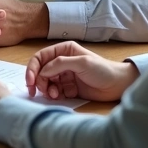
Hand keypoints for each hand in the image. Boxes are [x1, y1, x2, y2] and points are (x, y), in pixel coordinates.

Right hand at [25, 41, 139, 101]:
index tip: (30, 81)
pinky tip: (59, 96)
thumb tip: (42, 71)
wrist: (118, 85)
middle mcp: (62, 62)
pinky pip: (54, 91)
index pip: (40, 58)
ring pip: (46, 82)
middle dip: (38, 81)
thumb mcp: (82, 63)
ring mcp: (65, 75)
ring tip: (54, 95)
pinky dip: (53, 95)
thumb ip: (60, 64)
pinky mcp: (68, 88)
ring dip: (46, 89)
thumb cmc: (103, 70)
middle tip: (39, 92)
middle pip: (41, 71)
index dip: (32, 69)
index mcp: (64, 50)